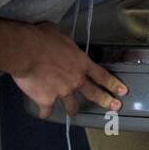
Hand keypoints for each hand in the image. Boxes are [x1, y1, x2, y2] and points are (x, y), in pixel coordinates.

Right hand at [0, 18, 126, 116]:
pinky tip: (44, 113)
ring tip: (72, 112)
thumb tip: (61, 44)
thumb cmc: (42, 38)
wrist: (26, 51)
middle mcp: (75, 80)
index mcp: (81, 63)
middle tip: (114, 107)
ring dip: (72, 109)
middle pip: (94, 93)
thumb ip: (66, 45)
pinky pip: (47, 110)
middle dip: (105, 101)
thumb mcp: (60, 36)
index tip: (123, 92)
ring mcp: (62, 92)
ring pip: (71, 106)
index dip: (113, 84)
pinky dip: (45, 112)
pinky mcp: (46, 100)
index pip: (102, 76)